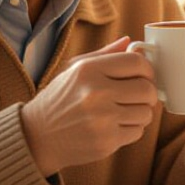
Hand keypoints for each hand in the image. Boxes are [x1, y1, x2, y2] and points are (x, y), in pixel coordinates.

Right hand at [20, 37, 158, 175]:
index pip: (137, 63)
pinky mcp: (106, 142)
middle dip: (148, 93)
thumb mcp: (74, 69)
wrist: (37, 136)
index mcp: (88, 70)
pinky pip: (138, 132)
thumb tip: (131, 43)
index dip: (147, 69)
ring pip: (146, 113)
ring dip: (140, 112)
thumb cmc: (59, 99)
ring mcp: (102, 120)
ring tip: (123, 111)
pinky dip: (131, 129)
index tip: (144, 75)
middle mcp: (96, 93)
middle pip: (147, 89)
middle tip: (138, 96)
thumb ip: (105, 55)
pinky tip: (114, 125)